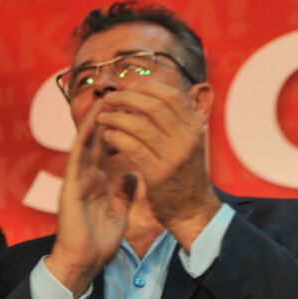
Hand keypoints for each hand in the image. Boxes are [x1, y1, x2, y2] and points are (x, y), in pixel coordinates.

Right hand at [46, 101, 136, 296]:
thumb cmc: (98, 243)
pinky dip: (84, 137)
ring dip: (95, 119)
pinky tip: (92, 120)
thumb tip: (133, 172)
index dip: (120, 129)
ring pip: (85, 142)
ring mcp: (76, 180)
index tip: (134, 112)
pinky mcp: (70, 186)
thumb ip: (123, 191)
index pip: (108, 149)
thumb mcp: (119, 212)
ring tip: (106, 96)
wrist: (83, 262)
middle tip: (120, 93)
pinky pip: (77, 157)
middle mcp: (84, 177)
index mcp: (96, 182)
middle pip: (97, 140)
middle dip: (109, 117)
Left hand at [95, 81, 220, 249]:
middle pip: (154, 106)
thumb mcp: (189, 144)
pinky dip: (116, 138)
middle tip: (108, 99)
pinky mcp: (159, 174)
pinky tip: (107, 136)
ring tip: (101, 118)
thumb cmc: (184, 175)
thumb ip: (175, 122)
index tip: (129, 88)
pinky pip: (132, 147)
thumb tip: (152, 97)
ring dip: (116, 118)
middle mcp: (188, 138)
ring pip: (140, 125)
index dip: (147, 88)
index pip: (172, 96)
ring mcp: (174, 156)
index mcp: (195, 127)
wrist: (192, 210)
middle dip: (126, 98)